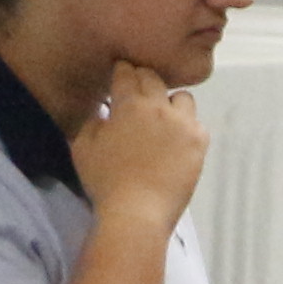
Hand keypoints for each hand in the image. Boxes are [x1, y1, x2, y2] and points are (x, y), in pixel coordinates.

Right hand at [77, 60, 206, 227]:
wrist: (137, 211)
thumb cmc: (105, 181)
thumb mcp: (82, 147)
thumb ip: (92, 121)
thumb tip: (105, 112)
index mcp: (129, 105)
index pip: (127, 73)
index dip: (122, 71)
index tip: (121, 74)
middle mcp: (159, 106)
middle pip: (154, 78)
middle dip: (144, 80)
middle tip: (138, 94)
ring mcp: (184, 123)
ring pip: (181, 97)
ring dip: (170, 102)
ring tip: (161, 119)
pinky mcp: (200, 141)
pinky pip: (196, 123)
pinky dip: (185, 127)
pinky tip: (176, 140)